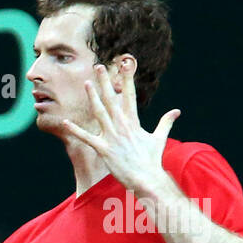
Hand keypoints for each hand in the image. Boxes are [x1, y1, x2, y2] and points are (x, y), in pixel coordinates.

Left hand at [61, 63, 179, 197]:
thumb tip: (176, 111)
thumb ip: (165, 123)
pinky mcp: (104, 149)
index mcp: (134, 121)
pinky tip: (66, 121)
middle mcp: (122, 126)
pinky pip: (87, 138)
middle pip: (111, 99)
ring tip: (87, 83)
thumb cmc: (152, 160)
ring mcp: (112, 137)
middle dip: (105, 82)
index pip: (130, 95)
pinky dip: (76, 130)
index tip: (125, 64)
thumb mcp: (159, 138)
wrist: (147, 178)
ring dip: (92, 97)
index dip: (127, 79)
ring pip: (99, 112)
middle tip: (99, 66)